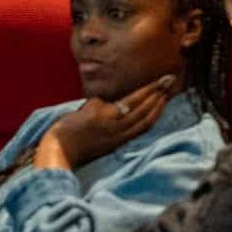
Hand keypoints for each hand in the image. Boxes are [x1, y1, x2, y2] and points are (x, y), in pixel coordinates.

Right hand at [38, 75, 177, 169]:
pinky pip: (140, 130)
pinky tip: (155, 114)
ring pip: (146, 121)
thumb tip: (115, 102)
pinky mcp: (117, 144)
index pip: (136, 98)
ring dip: (158, 108)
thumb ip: (103, 102)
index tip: (165, 78)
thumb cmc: (66, 129)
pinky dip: (150, 120)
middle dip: (159, 95)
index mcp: (108, 114)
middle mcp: (118, 126)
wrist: (59, 152)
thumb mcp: (84, 108)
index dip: (152, 88)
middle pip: (145, 109)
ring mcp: (119, 136)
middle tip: (171, 82)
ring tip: (166, 95)